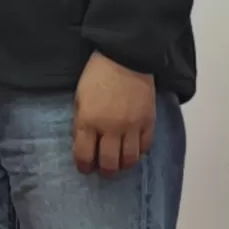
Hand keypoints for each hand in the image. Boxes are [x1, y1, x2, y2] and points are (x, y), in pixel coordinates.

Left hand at [72, 52, 156, 176]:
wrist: (125, 58)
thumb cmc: (97, 75)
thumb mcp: (79, 98)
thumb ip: (81, 122)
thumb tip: (84, 143)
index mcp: (88, 121)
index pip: (84, 156)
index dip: (84, 166)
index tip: (85, 168)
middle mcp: (110, 128)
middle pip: (109, 163)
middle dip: (104, 170)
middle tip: (103, 169)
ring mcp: (131, 127)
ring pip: (129, 160)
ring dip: (123, 165)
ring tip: (119, 162)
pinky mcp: (148, 122)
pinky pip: (145, 147)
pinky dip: (139, 152)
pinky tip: (133, 149)